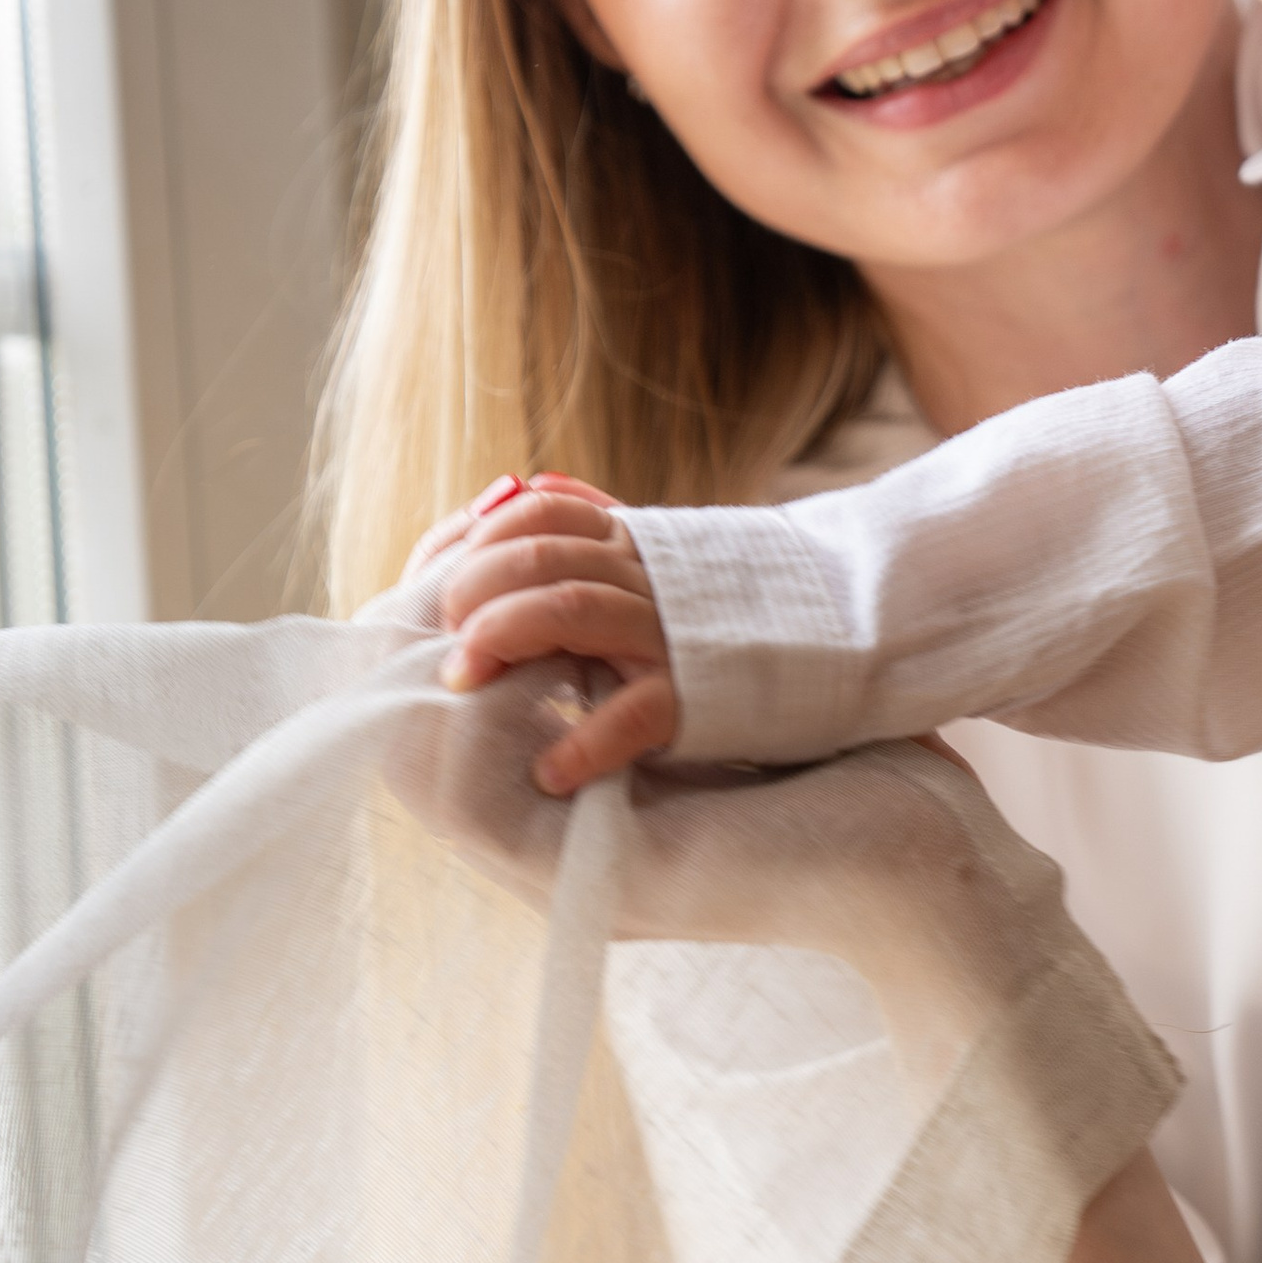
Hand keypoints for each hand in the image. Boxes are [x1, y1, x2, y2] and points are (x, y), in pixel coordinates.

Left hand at [432, 474, 677, 790]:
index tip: (446, 585)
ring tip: (463, 683)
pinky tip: (550, 770)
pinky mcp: (694, 695)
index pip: (541, 511)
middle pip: (542, 555)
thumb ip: (585, 527)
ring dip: (502, 637)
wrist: (815, 652)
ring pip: (572, 607)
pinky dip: (585, 743)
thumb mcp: (648, 560)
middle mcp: (646, 575)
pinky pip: (635, 713)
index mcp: (629, 540)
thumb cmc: (703, 619)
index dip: (481, 540)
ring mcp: (669, 633)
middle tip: (446, 638)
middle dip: (474, 590)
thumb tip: (514, 492)